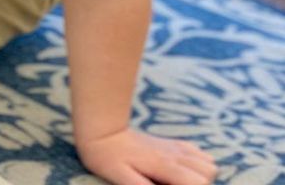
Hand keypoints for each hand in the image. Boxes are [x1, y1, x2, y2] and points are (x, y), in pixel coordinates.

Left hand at [77, 128, 216, 184]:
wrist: (101, 132)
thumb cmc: (108, 158)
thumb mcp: (122, 178)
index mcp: (165, 165)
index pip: (199, 182)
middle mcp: (175, 154)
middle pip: (208, 172)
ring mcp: (175, 147)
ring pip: (206, 162)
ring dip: (199, 175)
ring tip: (177, 180)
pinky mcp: (171, 143)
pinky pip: (197, 152)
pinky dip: (197, 164)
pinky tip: (178, 169)